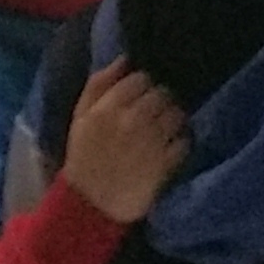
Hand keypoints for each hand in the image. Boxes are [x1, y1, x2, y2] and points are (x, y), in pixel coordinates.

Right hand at [60, 60, 187, 225]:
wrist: (90, 205)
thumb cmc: (84, 158)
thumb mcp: (79, 118)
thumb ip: (98, 85)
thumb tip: (124, 58)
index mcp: (107, 108)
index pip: (141, 78)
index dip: (142, 86)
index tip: (140, 97)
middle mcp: (132, 120)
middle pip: (162, 94)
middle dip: (159, 101)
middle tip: (154, 114)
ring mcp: (152, 142)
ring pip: (176, 114)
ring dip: (173, 119)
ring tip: (164, 129)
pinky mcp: (166, 163)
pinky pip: (184, 140)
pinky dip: (181, 142)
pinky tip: (170, 148)